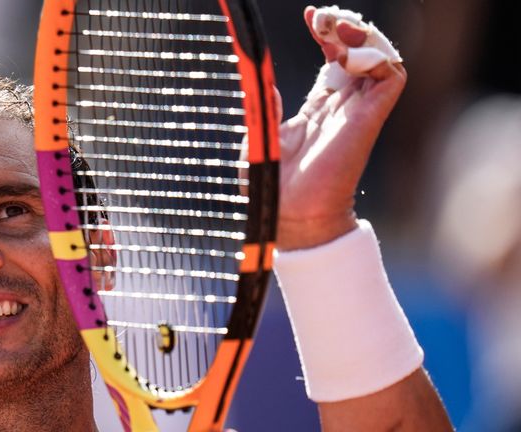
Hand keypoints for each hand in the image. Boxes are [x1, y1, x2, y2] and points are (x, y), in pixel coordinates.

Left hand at [276, 6, 406, 250]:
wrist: (290, 216)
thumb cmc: (272, 185)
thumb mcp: (261, 137)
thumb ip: (266, 108)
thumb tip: (262, 83)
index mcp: (318, 109)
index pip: (334, 60)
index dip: (327, 35)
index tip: (310, 15)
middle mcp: (342, 107)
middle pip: (359, 52)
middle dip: (344, 26)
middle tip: (320, 16)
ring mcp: (358, 112)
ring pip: (380, 58)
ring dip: (363, 35)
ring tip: (334, 25)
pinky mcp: (369, 120)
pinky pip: (391, 78)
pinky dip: (377, 56)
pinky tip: (346, 51)